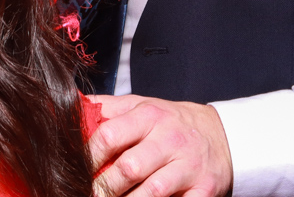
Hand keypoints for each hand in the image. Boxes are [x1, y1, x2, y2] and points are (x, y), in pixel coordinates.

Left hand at [89, 94, 231, 196]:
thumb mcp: (142, 106)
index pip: (110, 135)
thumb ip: (107, 108)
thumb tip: (70, 106)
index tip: (76, 171)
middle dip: (103, 188)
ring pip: (152, 193)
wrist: (223, 136)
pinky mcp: (205, 189)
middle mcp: (170, 139)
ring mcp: (188, 166)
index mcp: (150, 116)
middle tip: (88, 195)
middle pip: (129, 168)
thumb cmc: (172, 123)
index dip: (88, 158)